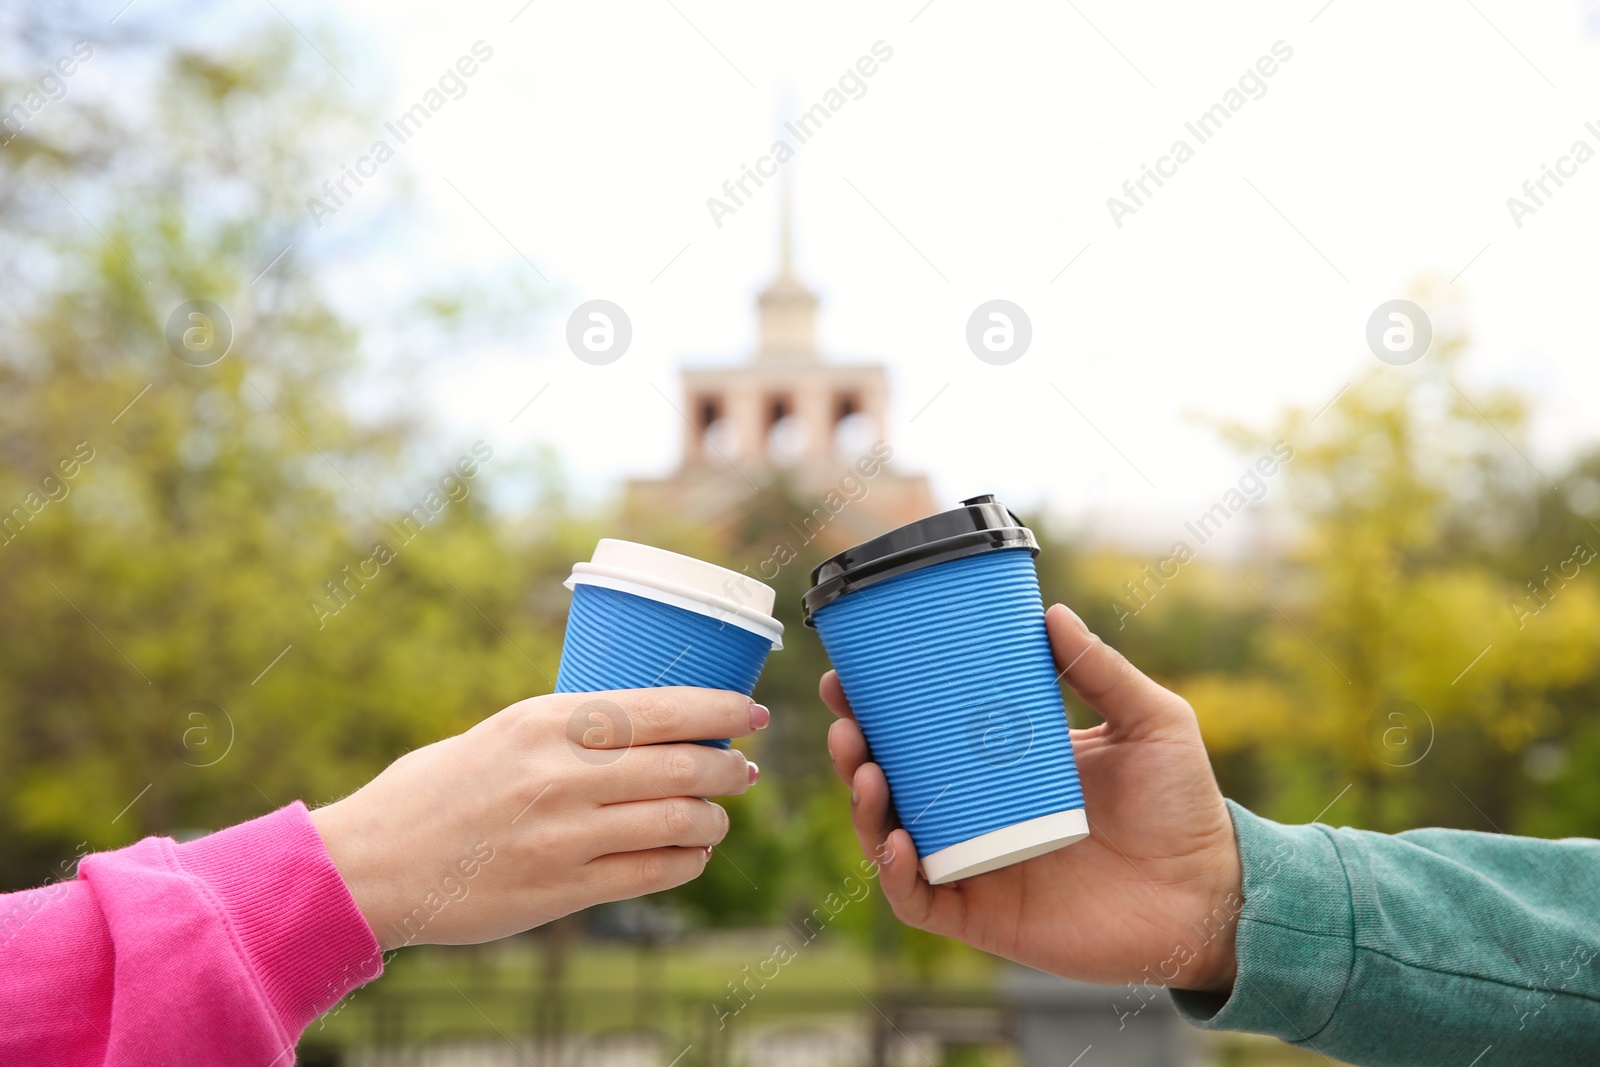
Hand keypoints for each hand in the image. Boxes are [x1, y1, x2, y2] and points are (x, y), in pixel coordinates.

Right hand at [310, 687, 765, 949]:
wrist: (373, 865)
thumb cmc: (436, 790)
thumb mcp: (503, 732)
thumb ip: (568, 730)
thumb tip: (647, 725)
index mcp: (547, 722)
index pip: (660, 707)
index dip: (720, 709)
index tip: (753, 712)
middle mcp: (562, 774)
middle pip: (684, 765)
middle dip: (730, 767)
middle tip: (745, 769)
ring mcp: (565, 836)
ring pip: (679, 821)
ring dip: (714, 819)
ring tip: (717, 817)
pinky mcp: (564, 890)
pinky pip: (654, 873)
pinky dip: (687, 860)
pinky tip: (691, 853)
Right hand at [824, 604, 1240, 992]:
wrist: (1213, 894)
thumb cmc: (1184, 808)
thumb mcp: (1149, 722)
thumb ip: (1103, 670)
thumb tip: (1051, 611)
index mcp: (1002, 768)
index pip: (923, 733)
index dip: (878, 709)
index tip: (852, 675)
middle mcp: (977, 815)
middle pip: (891, 782)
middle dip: (855, 751)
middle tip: (847, 720)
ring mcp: (976, 865)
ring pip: (890, 838)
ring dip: (864, 806)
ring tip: (866, 769)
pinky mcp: (985, 916)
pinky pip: (919, 899)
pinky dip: (896, 874)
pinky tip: (898, 842)